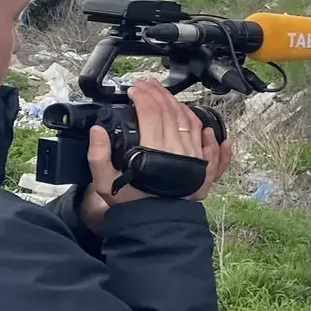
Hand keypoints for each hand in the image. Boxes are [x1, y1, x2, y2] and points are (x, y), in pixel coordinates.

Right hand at [80, 80, 231, 228]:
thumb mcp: (105, 182)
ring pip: (191, 123)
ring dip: (179, 106)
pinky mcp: (204, 169)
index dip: (142, 95)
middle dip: (158, 93)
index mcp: (152, 150)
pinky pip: (213, 148)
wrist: (155, 226)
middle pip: (170, 111)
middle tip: (147, 85)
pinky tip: (206, 127)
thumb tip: (97, 131)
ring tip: (167, 97)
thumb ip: (98, 156)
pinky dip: (211, 136)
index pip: (150, 111)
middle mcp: (177, 150)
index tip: (134, 89)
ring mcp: (194, 158)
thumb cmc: (132, 204)